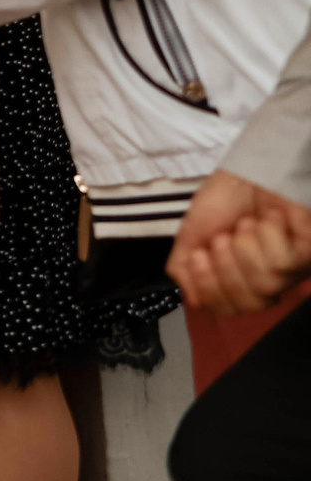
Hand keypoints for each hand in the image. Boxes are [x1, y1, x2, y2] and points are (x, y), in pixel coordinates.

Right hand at [170, 170, 310, 315]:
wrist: (245, 172)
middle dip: (226, 265)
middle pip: (248, 301)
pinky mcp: (309, 253)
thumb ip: (182, 270)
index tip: (199, 256)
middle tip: (223, 238)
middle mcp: (269, 280)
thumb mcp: (190, 236)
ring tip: (246, 223)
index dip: (208, 286)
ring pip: (265, 282)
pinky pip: (282, 262)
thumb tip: (192, 299)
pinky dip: (267, 235)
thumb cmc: (223, 201)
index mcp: (239, 280)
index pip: (226, 309)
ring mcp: (293, 269)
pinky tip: (268, 220)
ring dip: (245, 245)